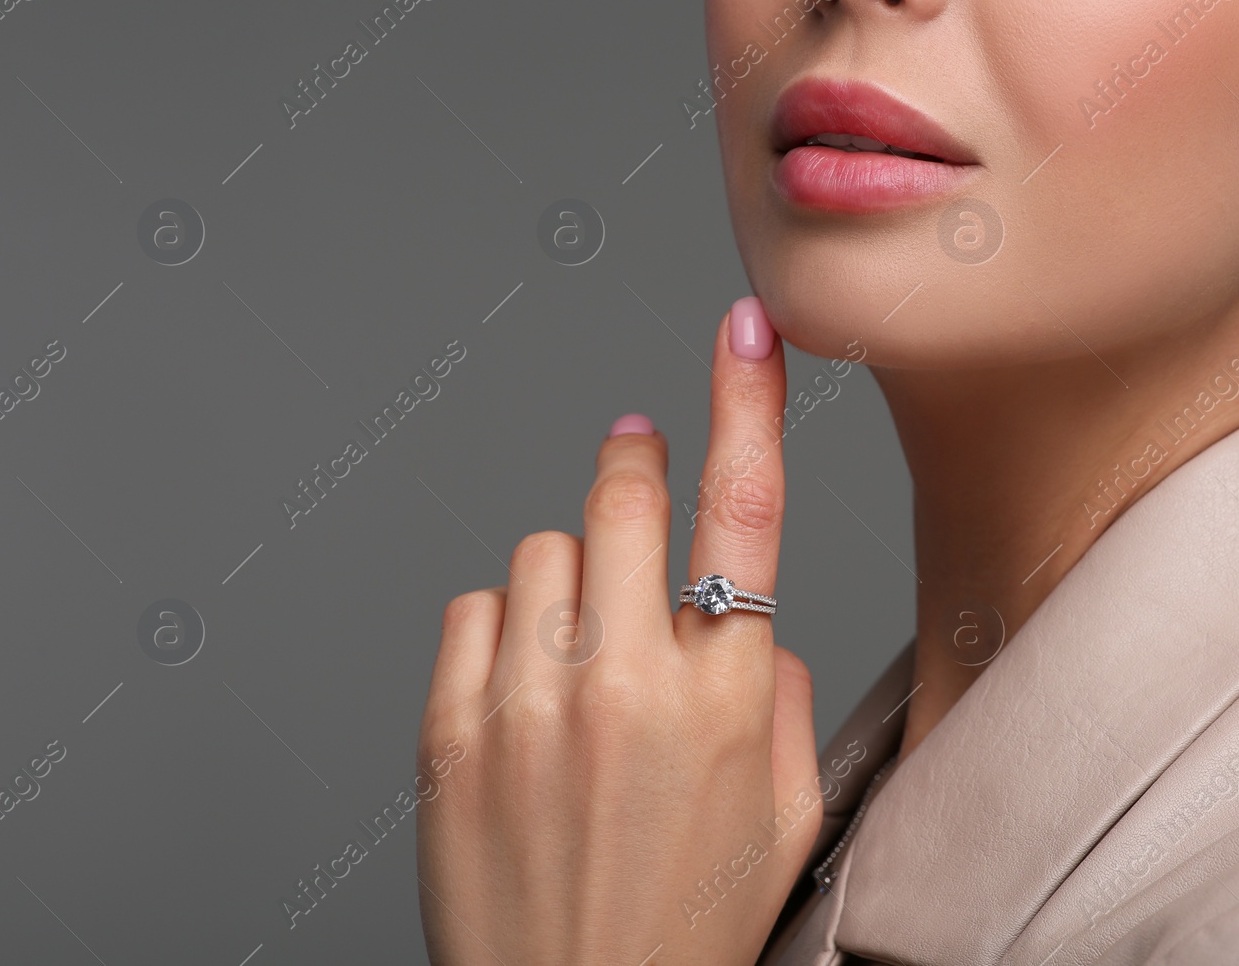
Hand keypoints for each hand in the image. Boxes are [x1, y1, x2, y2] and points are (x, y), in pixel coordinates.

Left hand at [416, 297, 820, 965]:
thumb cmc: (691, 926)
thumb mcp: (787, 816)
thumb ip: (777, 699)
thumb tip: (745, 628)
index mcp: (726, 698)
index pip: (747, 512)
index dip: (748, 403)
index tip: (745, 332)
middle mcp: (626, 682)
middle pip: (625, 498)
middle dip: (632, 467)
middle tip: (633, 459)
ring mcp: (528, 702)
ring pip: (543, 550)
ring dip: (571, 577)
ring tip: (580, 651)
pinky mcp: (452, 730)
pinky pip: (473, 608)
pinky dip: (503, 628)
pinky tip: (524, 687)